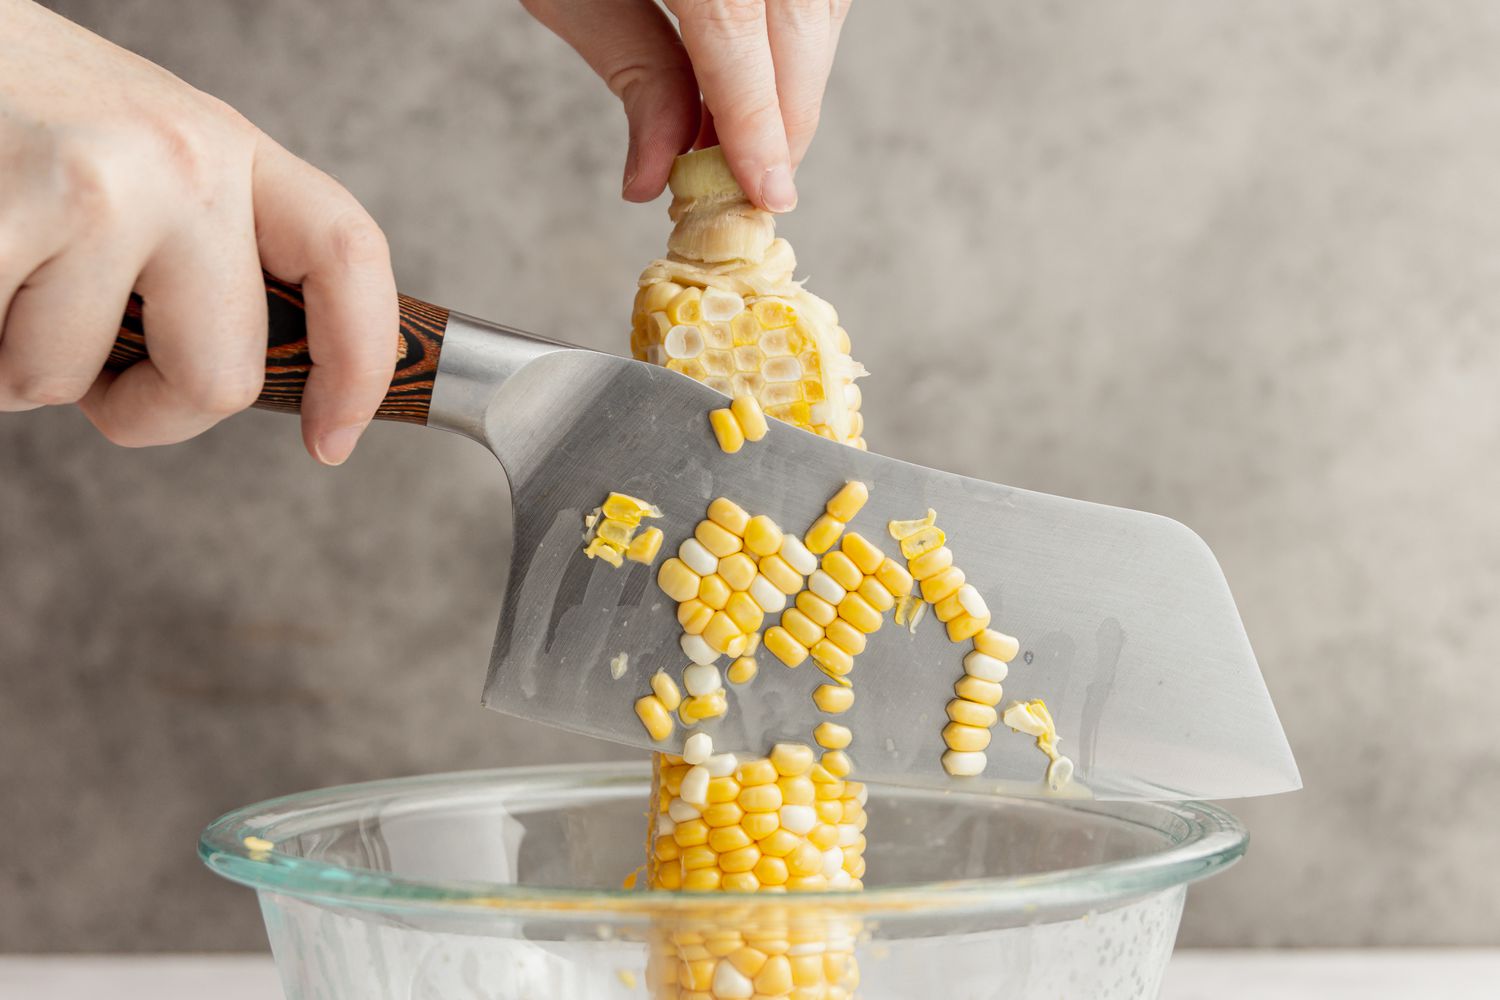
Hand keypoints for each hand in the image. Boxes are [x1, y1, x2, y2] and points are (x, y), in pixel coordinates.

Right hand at [0, 0, 396, 464]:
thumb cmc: (10, 105)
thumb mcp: (140, 150)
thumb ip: (199, 238)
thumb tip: (225, 370)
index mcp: (229, 146)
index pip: (348, 260)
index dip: (359, 367)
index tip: (331, 439)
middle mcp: (182, 163)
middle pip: (218, 379)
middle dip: (140, 406)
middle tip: (78, 360)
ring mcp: (95, 190)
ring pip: (61, 382)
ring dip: (9, 361)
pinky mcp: (1, 216)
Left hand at [522, 0, 853, 210]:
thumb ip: (634, 73)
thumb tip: (659, 173)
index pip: (737, 33)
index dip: (757, 123)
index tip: (770, 193)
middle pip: (802, 25)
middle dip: (788, 116)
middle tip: (759, 182)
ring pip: (825, 8)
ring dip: (796, 80)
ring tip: (750, 131)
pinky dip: (800, 38)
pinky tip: (762, 73)